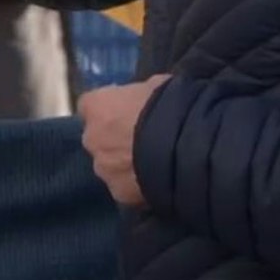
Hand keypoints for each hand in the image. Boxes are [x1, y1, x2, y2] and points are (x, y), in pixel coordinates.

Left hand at [79, 74, 170, 206]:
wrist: (189, 147)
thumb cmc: (172, 107)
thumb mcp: (156, 86)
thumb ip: (139, 95)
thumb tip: (142, 97)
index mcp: (96, 106)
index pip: (91, 106)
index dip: (110, 110)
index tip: (126, 113)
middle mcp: (91, 137)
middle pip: (98, 139)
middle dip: (114, 140)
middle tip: (142, 141)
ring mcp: (103, 168)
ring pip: (109, 166)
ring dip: (124, 165)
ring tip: (153, 165)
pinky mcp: (119, 193)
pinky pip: (125, 188)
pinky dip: (136, 186)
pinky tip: (158, 183)